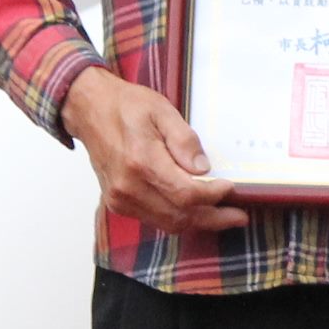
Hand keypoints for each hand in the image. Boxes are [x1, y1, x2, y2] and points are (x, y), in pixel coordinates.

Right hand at [62, 65, 249, 234]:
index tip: (230, 187)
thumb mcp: (162, 110)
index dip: (213, 196)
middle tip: (238, 216)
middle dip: (213, 218)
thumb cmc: (125, 106)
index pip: (186, 194)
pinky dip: (178, 218)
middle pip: (179, 216)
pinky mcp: (118, 203)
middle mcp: (128, 187)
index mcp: (141, 161)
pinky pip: (154, 219)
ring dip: (198, 222)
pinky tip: (196, 210)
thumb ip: (184, 141)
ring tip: (223, 216)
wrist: (89, 109)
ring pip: (168, 223)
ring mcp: (120, 199)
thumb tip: (203, 169)